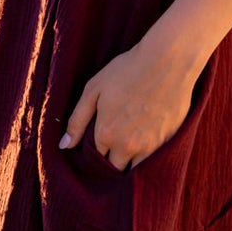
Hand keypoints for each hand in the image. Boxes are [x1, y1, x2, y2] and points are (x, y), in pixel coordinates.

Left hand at [59, 34, 202, 170]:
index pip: (94, 158)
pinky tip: (145, 138)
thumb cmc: (127, 70)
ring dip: (128, 161)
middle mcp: (127, 146)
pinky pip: (153, 162)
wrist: (167, 61)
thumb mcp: (94, 89)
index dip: (94, 152)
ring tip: (128, 143)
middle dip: (110, 161)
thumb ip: (77, 120)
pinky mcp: (168, 142)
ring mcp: (149, 146)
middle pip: (114, 168)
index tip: (96, 142)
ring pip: (134, 169)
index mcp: (106, 134)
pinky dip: (146, 156)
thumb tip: (64, 146)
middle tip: (111, 145)